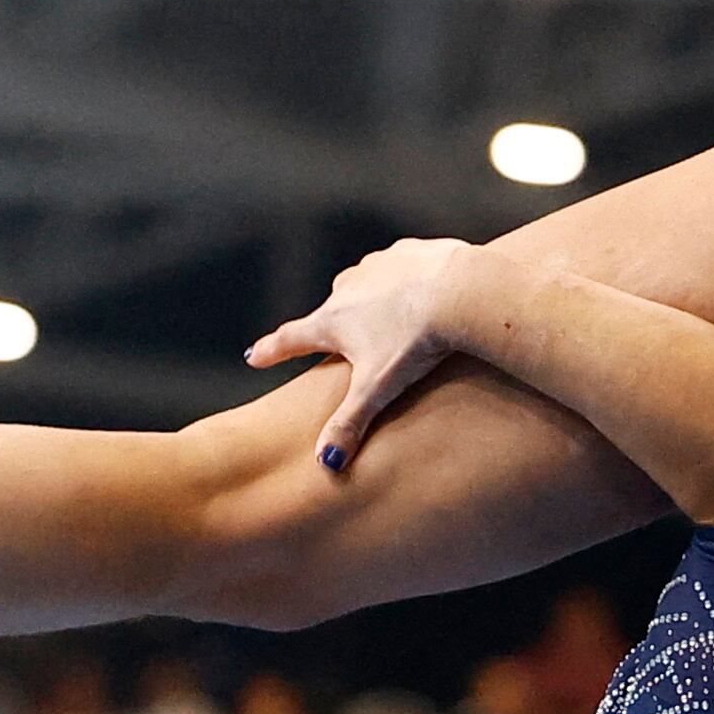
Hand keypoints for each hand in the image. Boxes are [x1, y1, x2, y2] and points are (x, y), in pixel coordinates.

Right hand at [247, 237, 490, 471]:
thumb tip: (326, 462)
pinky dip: (404, 279)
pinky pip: (399, 266)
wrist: (459, 291)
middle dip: (332, 324)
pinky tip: (421, 292)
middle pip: (330, 310)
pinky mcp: (410, 251)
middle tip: (338, 340)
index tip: (254, 356)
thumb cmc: (415, 341)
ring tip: (388, 318)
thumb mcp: (378, 389)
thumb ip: (350, 423)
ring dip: (369, 299)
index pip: (291, 339)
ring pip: (364, 283)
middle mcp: (347, 287)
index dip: (272, 350)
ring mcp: (378, 264)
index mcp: (333, 321)